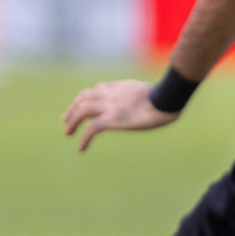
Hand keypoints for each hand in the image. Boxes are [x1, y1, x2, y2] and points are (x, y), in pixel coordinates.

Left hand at [62, 78, 178, 151]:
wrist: (169, 98)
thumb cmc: (169, 97)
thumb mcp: (152, 92)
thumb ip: (142, 96)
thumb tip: (150, 102)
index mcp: (121, 87)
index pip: (97, 89)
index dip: (86, 97)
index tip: (80, 105)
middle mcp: (112, 94)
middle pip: (84, 97)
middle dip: (73, 108)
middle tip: (66, 120)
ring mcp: (110, 105)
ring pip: (82, 110)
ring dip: (72, 122)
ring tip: (67, 134)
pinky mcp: (112, 118)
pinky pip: (91, 129)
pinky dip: (83, 139)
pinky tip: (81, 148)